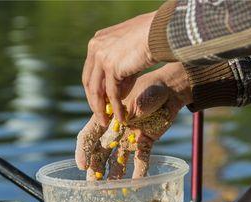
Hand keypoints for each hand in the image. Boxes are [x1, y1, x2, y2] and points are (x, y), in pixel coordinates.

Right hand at [76, 63, 190, 179]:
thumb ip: (134, 108)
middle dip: (94, 170)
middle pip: (99, 153)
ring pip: (117, 161)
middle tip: (92, 187)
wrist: (170, 90)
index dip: (82, 151)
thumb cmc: (150, 88)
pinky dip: (139, 172)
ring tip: (111, 192)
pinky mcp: (144, 143)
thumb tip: (131, 117)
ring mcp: (128, 138)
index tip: (82, 166)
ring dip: (113, 176)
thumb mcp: (139, 96)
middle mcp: (114, 131)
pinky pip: (140, 160)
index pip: (88, 136)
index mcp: (105, 117)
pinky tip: (137, 185)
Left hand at [82, 12, 156, 126]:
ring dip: (101, 109)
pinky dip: (116, 108)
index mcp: (98, 41)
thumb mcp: (131, 52)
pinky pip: (112, 93)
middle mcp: (96, 47)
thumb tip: (118, 93)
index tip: (100, 102)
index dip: (94, 89)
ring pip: (97, 90)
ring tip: (106, 122)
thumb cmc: (152, 37)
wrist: (161, 30)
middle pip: (90, 81)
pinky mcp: (111, 66)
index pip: (91, 70)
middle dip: (94, 101)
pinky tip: (121, 118)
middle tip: (100, 116)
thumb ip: (121, 69)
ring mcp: (102, 56)